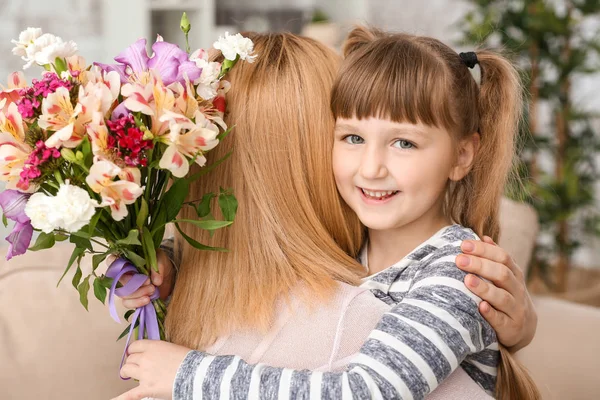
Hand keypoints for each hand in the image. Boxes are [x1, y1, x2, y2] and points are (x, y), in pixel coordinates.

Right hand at [108, 249, 174, 306]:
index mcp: (124, 258)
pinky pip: (127, 303)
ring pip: (122, 293)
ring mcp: (124, 286)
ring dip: (138, 294)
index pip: (111, 261)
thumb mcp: (161, 259)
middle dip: (133, 284)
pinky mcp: (130, 297)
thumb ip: (158, 267)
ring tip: (152, 290)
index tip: (134, 273)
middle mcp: (120, 272)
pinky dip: (137, 303)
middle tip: (149, 283)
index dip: (118, 268)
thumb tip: (156, 281)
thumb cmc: (159, 262)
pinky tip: (147, 300)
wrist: (166, 276)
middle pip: (117, 281)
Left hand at [111, 340, 190, 399]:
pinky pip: (129, 394)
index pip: (135, 346)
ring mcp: (145, 374)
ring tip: (130, 374)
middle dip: (133, 361)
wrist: (195, 373)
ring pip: (126, 370)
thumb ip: (160, 350)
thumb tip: (155, 355)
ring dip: (128, 371)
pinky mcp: (146, 388)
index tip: (137, 353)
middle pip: (130, 358)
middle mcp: (146, 358)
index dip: (135, 350)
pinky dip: (120, 398)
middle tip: (138, 365)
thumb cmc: (188, 360)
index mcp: (153, 346)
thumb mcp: (173, 348)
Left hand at [456, 236, 536, 351]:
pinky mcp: (510, 328)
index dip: (484, 250)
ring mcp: (516, 309)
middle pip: (501, 274)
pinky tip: (480, 307)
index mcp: (514, 274)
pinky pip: (501, 320)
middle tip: (459, 260)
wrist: (522, 329)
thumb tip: (484, 237)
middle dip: (480, 265)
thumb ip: (495, 258)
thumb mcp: (505, 276)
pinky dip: (491, 313)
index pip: (502, 257)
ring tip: (467, 280)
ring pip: (502, 297)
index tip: (464, 245)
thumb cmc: (506, 296)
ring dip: (484, 288)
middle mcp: (517, 290)